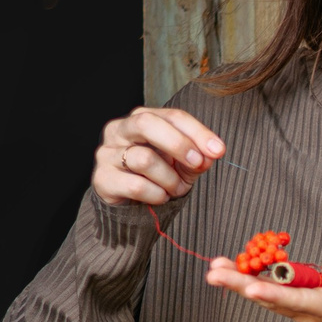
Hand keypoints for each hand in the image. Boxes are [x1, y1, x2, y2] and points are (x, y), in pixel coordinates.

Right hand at [92, 107, 223, 205]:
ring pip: (144, 159)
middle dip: (178, 143)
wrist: (131, 205)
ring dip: (169, 178)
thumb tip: (212, 153)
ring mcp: (107, 153)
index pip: (172, 116)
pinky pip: (136, 185)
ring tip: (175, 189)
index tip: (218, 150)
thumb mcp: (183, 165)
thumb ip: (198, 157)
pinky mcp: (103, 178)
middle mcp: (120, 130)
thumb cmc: (158, 176)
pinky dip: (157, 195)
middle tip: (198, 163)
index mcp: (141, 118)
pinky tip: (160, 197)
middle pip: (147, 123)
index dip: (197, 132)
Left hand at [206, 259, 321, 321]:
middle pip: (270, 298)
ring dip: (239, 282)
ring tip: (216, 267)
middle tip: (215, 273)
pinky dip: (250, 279)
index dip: (274, 293)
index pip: (297, 301)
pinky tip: (233, 267)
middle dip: (242, 285)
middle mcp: (308, 311)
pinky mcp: (296, 301)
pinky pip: (270, 291)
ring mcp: (300, 308)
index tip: (252, 286)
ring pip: (266, 295)